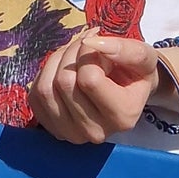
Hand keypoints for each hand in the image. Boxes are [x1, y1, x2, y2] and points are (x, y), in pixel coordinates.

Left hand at [28, 29, 159, 143]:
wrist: (128, 92)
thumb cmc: (136, 72)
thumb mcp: (143, 55)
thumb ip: (124, 49)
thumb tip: (90, 43)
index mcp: (122, 116)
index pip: (89, 79)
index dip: (88, 54)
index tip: (100, 48)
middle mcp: (96, 132)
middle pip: (64, 82)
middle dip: (71, 53)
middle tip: (85, 46)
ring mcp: (72, 135)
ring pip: (46, 89)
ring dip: (56, 61)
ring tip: (74, 56)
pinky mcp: (53, 130)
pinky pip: (35, 96)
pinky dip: (44, 75)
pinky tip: (62, 71)